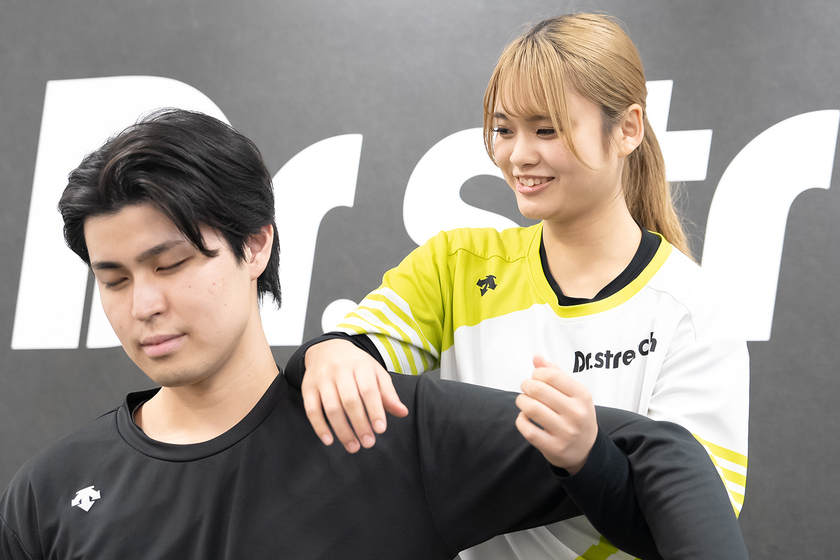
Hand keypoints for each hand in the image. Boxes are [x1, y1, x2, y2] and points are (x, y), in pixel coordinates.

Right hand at [303, 338, 408, 452]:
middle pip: (350, 400)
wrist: (327, 349)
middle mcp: (340, 370)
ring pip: (331, 407)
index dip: (375, 411)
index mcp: (360, 365)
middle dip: (360, 424)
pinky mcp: (308, 388)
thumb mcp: (375, 373)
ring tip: (353, 446)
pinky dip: (320, 427)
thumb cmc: (356, 365)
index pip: (369, 390)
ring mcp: (322, 379)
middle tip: (368, 442)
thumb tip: (402, 412)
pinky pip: (311, 409)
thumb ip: (388, 393)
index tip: (380, 429)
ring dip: (342, 430)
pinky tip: (329, 440)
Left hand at [515, 355, 597, 474]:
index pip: (551, 375)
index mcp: (582, 396)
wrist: (587, 450)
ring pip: (531, 408)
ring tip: (524, 402)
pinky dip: (521, 420)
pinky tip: (525, 417)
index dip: (536, 373)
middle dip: (526, 385)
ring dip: (521, 401)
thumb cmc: (577, 416)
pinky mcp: (553, 447)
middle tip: (527, 389)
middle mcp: (576, 414)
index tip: (535, 378)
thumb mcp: (575, 393)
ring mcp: (565, 432)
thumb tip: (537, 358)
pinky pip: (527, 429)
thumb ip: (556, 374)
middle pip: (538, 390)